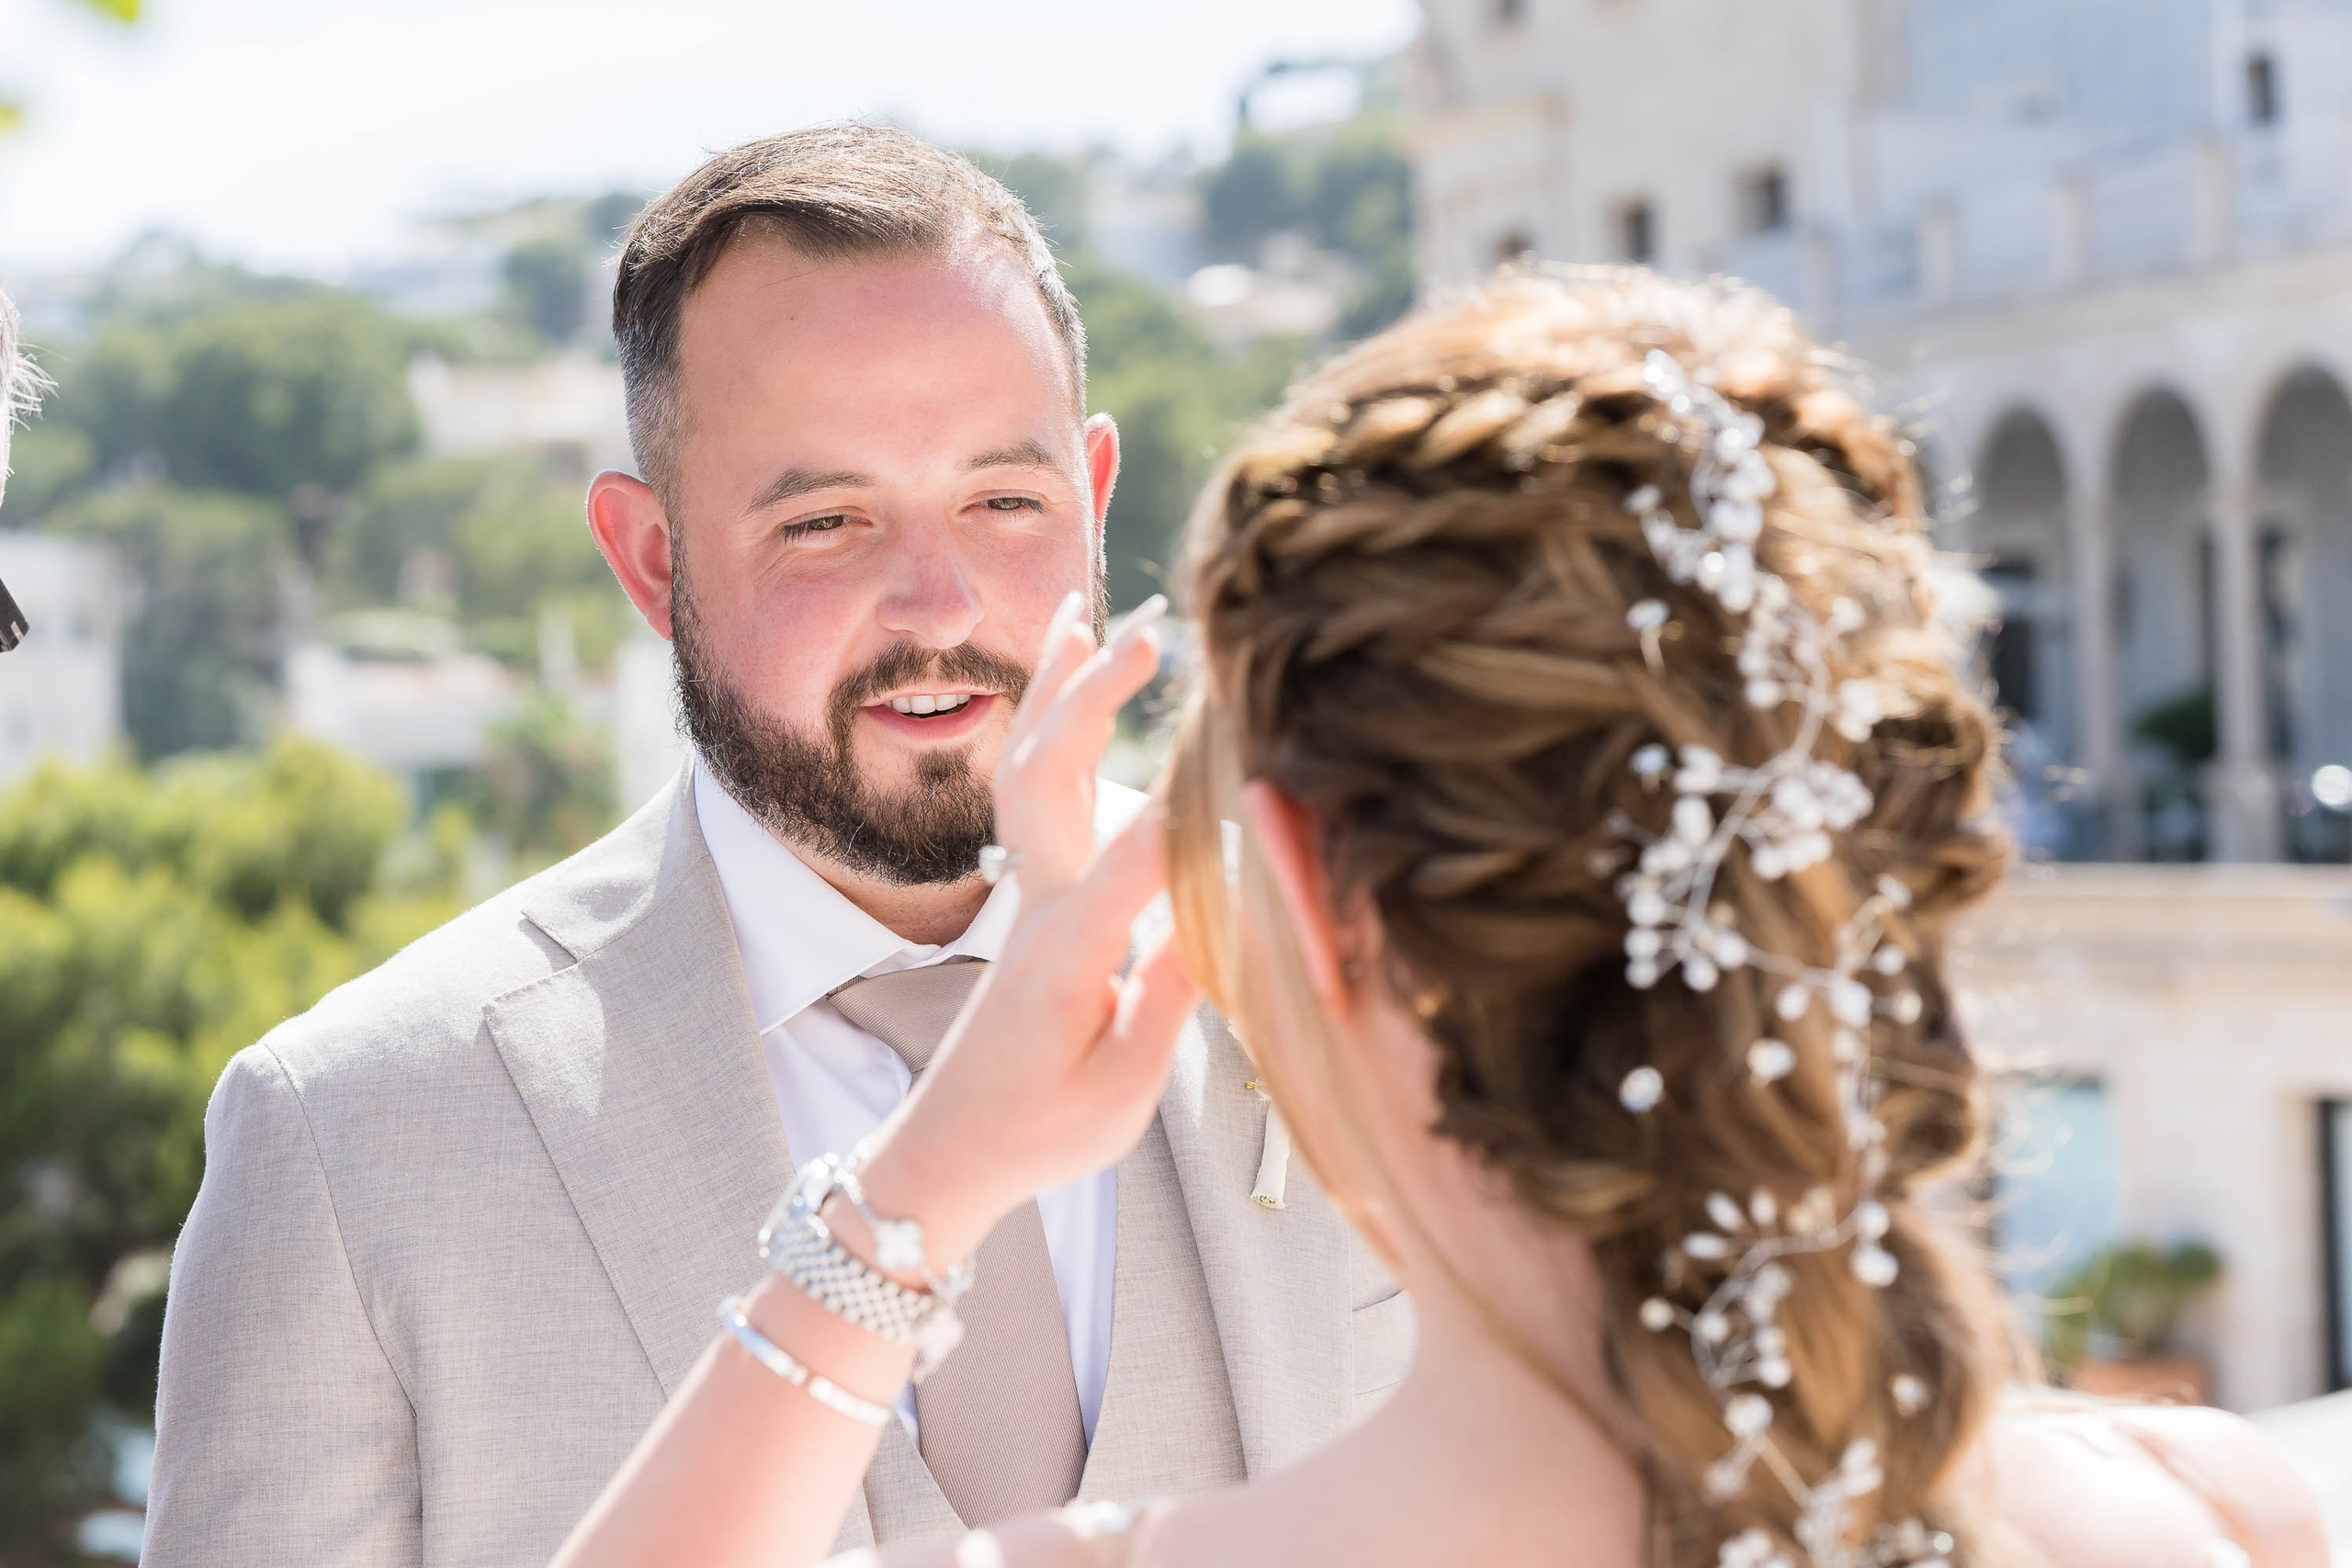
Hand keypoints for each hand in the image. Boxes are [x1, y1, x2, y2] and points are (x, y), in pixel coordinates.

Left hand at [853, 592, 1198, 1264]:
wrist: (947, 1156)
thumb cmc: (1038, 1133)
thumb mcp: (1121, 1087)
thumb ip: (1173, 994)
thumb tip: (1227, 910)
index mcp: (1070, 948)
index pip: (1138, 852)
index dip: (1189, 790)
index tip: (1235, 729)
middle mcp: (1040, 903)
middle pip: (1054, 772)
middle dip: (1098, 695)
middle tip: (1150, 630)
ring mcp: (1028, 896)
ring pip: (1030, 767)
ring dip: (1055, 689)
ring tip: (1082, 614)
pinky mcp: (1032, 902)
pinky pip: (1033, 791)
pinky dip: (1049, 728)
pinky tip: (1063, 693)